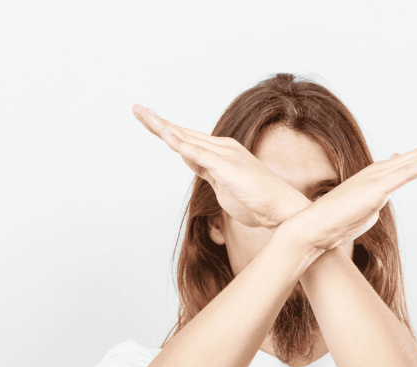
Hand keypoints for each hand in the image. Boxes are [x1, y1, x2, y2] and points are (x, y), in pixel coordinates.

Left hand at [132, 104, 305, 227]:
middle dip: (157, 122)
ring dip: (164, 127)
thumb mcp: (223, 185)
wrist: (279, 207)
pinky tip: (166, 136)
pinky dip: (181, 144)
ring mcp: (224, 156)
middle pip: (182, 133)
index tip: (148, 119)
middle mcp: (221, 149)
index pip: (187, 139)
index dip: (166, 129)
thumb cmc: (256, 200)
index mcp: (220, 153)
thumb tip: (194, 164)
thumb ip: (208, 172)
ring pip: (187, 139)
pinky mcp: (226, 167)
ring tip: (145, 115)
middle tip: (137, 108)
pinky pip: (198, 154)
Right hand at [282, 117, 416, 251]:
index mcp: (381, 176)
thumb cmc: (336, 223)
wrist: (313, 229)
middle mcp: (382, 171)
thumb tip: (385, 193)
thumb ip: (378, 197)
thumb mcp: (366, 207)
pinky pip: (408, 173)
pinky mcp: (378, 189)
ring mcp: (381, 178)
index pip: (415, 158)